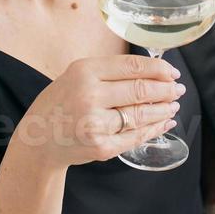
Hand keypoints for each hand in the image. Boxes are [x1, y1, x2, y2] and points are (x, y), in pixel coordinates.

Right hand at [14, 53, 185, 169]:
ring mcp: (95, 124)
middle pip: (141, 89)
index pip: (132, 66)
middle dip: (166, 89)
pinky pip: (136, 136)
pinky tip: (163, 123)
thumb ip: (110, 72)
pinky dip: (154, 129)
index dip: (158, 69)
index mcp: (84, 71)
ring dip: (163, 109)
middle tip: (178, 89)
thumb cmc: (60, 103)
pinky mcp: (101, 147)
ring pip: (141, 114)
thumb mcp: (76, 75)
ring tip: (173, 105)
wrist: (37, 140)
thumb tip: (154, 71)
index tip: (172, 72)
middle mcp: (89, 95)